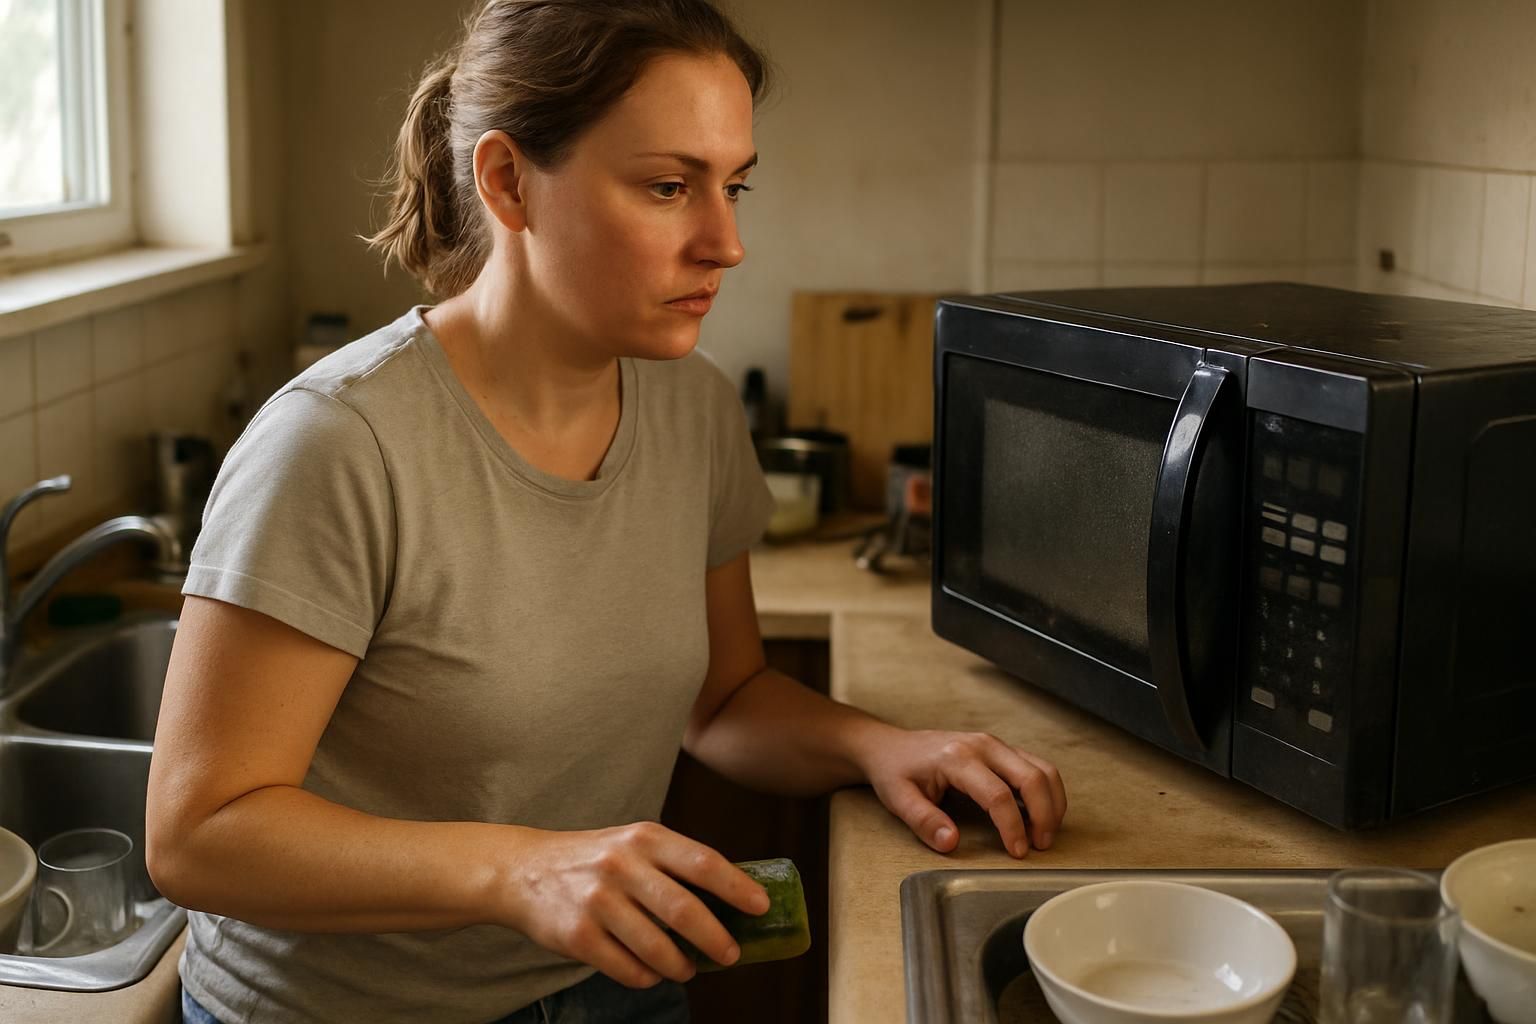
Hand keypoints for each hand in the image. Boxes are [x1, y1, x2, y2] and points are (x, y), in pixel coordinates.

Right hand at [497, 822, 768, 988]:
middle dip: (716, 939)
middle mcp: (622, 865)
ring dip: (681, 966)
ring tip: (688, 969)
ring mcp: (597, 901)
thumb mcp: (633, 842)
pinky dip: (647, 977)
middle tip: (731, 954)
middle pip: (684, 910)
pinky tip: (651, 973)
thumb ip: (673, 863)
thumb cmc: (594, 858)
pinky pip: (626, 969)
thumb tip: (732, 897)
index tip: (761, 906)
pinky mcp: (577, 936)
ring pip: (657, 948)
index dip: (737, 886)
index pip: (703, 862)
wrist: (522, 870)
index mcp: (644, 838)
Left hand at [860, 729, 1066, 857]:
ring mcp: (994, 744)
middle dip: (1044, 815)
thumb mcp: (898, 799)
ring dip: (1052, 802)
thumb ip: (924, 821)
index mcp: (957, 758)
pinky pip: (1036, 766)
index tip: (1017, 852)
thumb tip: (951, 843)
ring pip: (1042, 769)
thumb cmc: (895, 771)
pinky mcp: (1001, 749)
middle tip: (1040, 846)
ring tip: (1045, 834)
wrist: (890, 746)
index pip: (997, 795)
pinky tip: (1039, 816)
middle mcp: (982, 745)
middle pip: (1031, 777)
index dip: (1012, 827)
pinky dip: (1046, 792)